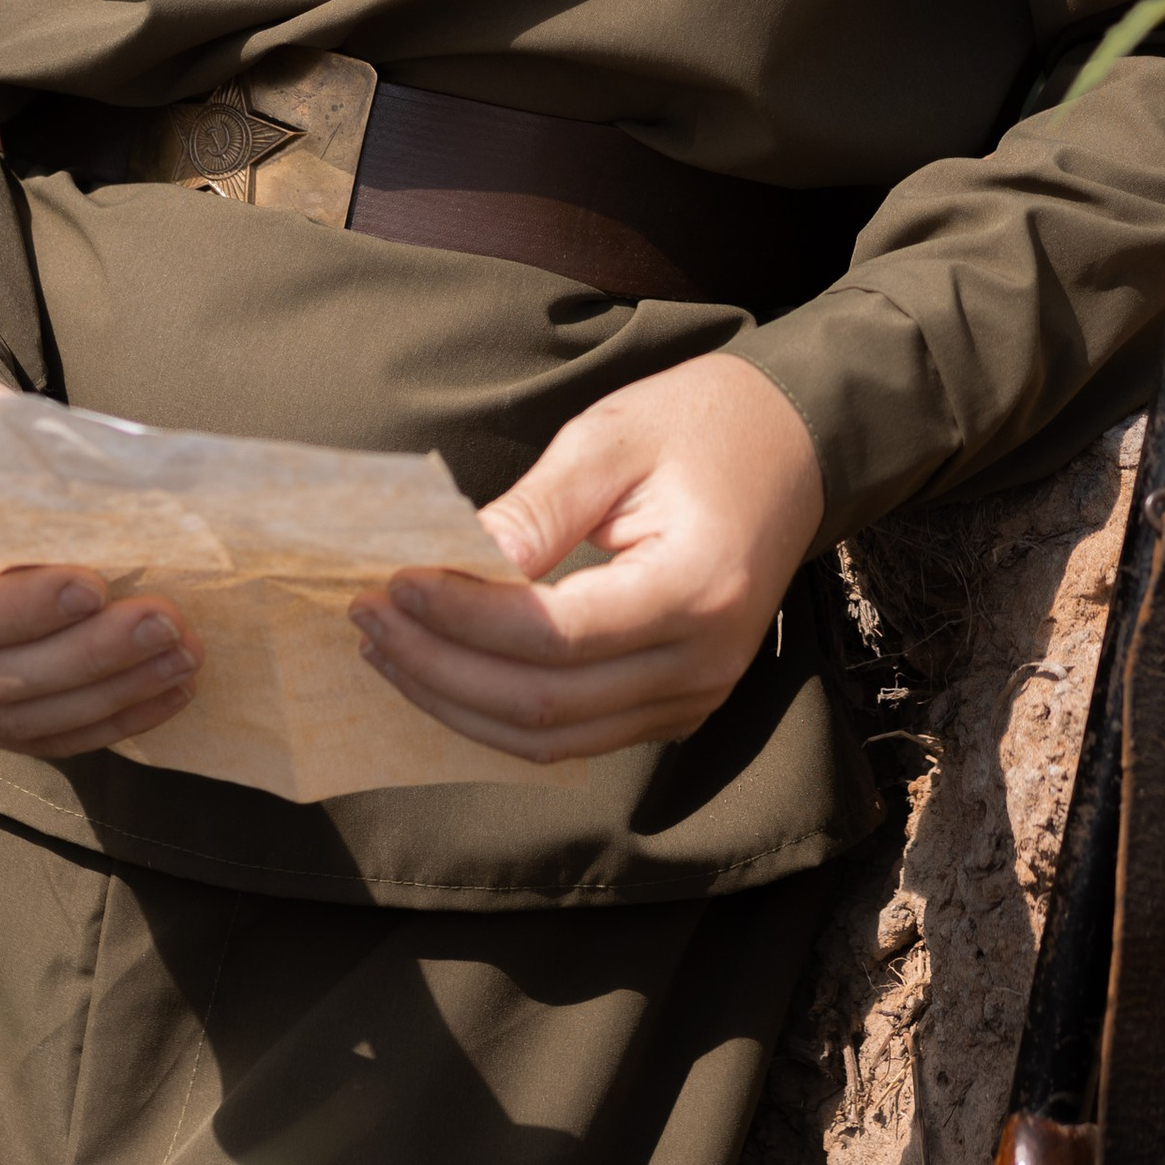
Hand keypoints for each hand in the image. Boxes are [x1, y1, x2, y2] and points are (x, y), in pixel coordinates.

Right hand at [0, 368, 200, 757]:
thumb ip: (20, 478)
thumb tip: (129, 516)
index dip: (16, 613)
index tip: (96, 586)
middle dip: (86, 659)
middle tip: (168, 626)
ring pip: (8, 720)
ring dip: (105, 696)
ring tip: (180, 659)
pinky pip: (23, 735)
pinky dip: (96, 720)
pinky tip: (160, 693)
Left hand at [351, 350, 823, 763]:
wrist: (797, 444)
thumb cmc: (703, 424)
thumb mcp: (612, 439)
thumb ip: (534, 512)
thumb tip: (446, 564)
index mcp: (693, 588)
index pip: (552, 636)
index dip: (460, 619)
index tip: (390, 581)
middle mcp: (702, 663)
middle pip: (544, 706)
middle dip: (440, 668)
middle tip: (367, 616)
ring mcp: (696, 696)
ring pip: (553, 740)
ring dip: (458, 703)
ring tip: (389, 648)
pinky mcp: (679, 705)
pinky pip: (578, 736)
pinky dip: (501, 715)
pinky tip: (447, 671)